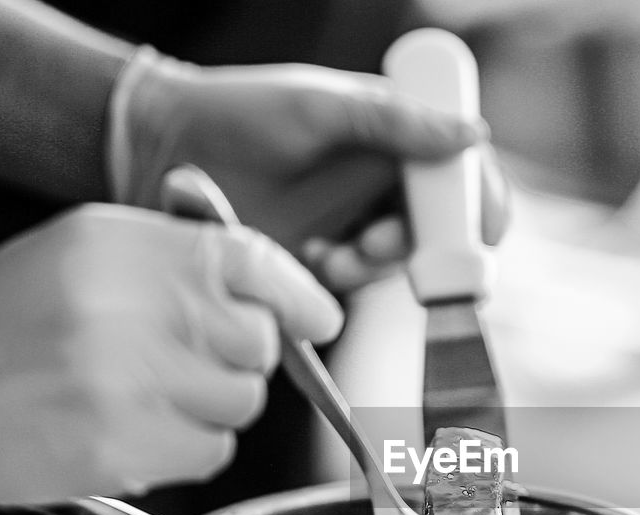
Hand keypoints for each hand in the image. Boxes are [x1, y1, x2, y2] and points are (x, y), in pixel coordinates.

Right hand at [0, 204, 340, 505]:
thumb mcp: (80, 253)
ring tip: (144, 395)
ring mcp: (128, 381)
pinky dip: (187, 447)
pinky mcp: (123, 446)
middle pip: (259, 342)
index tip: (319, 320)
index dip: (299, 295)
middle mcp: (129, 308)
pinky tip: (133, 430)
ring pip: (242, 401)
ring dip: (210, 405)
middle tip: (184, 362)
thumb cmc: (6, 325)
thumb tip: (280, 290)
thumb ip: (175, 259)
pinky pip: (212, 451)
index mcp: (120, 248)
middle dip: (238, 358)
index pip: (248, 262)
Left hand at [108, 49, 509, 293]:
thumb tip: (472, 136)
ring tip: (333, 256)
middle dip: (421, 246)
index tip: (473, 230)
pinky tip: (312, 260)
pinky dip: (348, 279)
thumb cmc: (241, 112)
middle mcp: (387, 180)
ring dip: (378, 268)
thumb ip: (396, 122)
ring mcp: (359, 221)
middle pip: (442, 227)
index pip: (462, 172)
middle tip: (378, 246)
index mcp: (399, 133)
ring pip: (404, 262)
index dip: (476, 203)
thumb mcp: (321, 108)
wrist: (163, 150)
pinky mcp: (330, 257)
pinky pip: (361, 281)